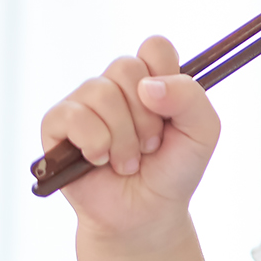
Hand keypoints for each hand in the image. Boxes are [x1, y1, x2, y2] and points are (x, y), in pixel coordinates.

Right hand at [40, 36, 220, 235]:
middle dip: (146, 116)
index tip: (170, 110)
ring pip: (101, 93)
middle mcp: (114, 86)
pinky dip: (96, 143)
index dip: (165, 74)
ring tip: (129, 162)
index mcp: (150, 79)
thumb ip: (191, 98)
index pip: (154, 47)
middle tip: (151, 145)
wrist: (147, 214)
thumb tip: (148, 85)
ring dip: (123, 138)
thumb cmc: (173, 171)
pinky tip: (100, 161)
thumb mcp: (202, 133)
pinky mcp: (57, 126)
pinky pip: (73, 116)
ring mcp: (84, 103)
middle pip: (126, 67)